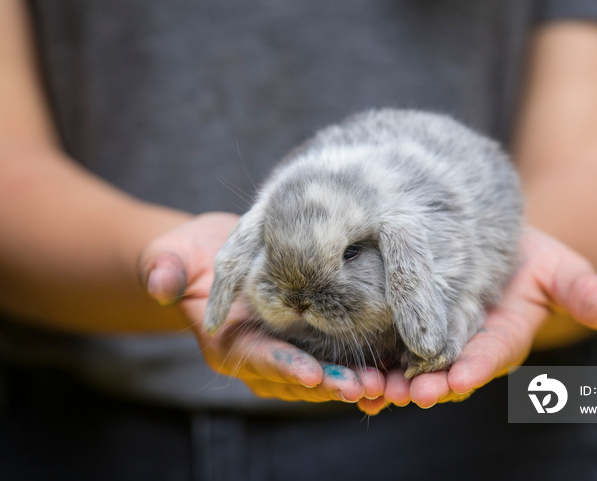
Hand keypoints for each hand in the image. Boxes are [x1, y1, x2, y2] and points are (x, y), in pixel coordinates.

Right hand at [138, 212, 383, 403]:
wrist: (216, 255)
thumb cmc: (191, 254)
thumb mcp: (171, 254)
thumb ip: (164, 267)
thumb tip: (159, 281)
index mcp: (227, 343)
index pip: (256, 358)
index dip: (283, 365)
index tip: (312, 372)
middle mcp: (260, 357)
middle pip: (296, 377)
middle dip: (330, 384)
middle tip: (365, 387)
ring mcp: (287, 353)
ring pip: (322, 376)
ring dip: (353, 382)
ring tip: (387, 383)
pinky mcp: (309, 341)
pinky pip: (335, 359)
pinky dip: (361, 366)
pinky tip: (393, 366)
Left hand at [356, 226, 596, 414]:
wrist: (492, 242)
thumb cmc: (531, 257)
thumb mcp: (560, 268)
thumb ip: (583, 293)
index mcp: (503, 337)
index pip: (491, 355)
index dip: (476, 367)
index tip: (459, 379)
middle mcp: (466, 346)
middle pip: (446, 371)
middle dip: (428, 385)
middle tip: (406, 394)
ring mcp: (434, 340)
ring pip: (413, 367)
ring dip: (394, 382)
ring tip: (372, 390)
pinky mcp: (406, 327)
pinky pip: (389, 349)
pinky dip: (373, 363)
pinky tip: (350, 376)